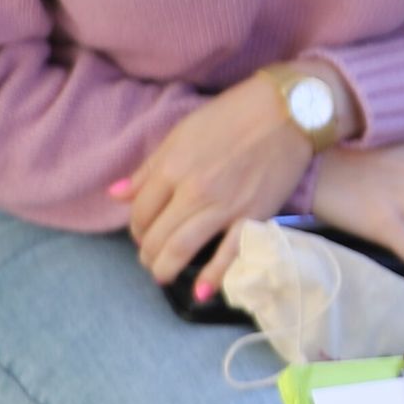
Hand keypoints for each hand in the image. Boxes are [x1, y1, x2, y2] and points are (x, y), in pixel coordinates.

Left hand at [115, 79, 310, 291]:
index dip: (136, 226)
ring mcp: (224, 206)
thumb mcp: (182, 133)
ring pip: (182, 248)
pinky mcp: (254, 216)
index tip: (142, 230)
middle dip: (147, 252)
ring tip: (163, 273)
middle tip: (150, 257)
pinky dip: (214, 276)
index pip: (141, 211)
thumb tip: (116, 194)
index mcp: (173, 167)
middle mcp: (193, 191)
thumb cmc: (232, 115)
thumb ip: (149, 168)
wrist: (287, 110)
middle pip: (157, 235)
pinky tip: (202, 292)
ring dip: (166, 268)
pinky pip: (230, 253)